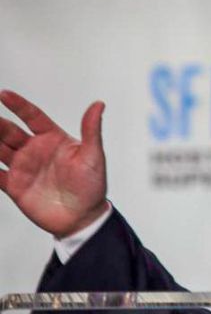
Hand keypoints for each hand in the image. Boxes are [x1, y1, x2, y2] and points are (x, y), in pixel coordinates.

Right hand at [0, 90, 108, 237]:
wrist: (83, 218)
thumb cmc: (92, 186)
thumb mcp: (93, 156)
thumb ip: (92, 130)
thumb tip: (98, 104)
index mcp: (53, 139)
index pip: (32, 117)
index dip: (19, 105)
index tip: (4, 94)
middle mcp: (35, 150)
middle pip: (9, 131)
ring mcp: (23, 167)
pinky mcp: (14, 185)